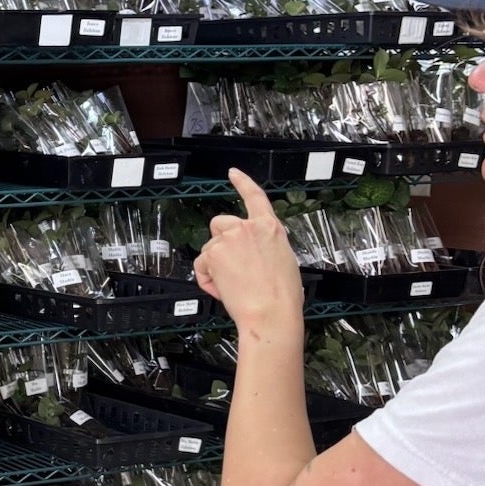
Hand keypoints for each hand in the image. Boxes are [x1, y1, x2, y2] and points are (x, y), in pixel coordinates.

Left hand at [194, 169, 304, 334]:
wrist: (270, 312)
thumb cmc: (281, 295)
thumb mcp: (284, 260)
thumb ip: (265, 246)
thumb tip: (255, 252)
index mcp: (270, 228)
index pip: (255, 196)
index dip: (242, 182)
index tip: (233, 173)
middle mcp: (248, 228)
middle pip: (221, 223)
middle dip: (220, 241)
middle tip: (231, 265)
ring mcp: (228, 239)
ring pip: (210, 246)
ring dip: (215, 264)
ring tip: (233, 284)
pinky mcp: (213, 254)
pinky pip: (201, 265)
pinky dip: (207, 278)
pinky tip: (222, 289)